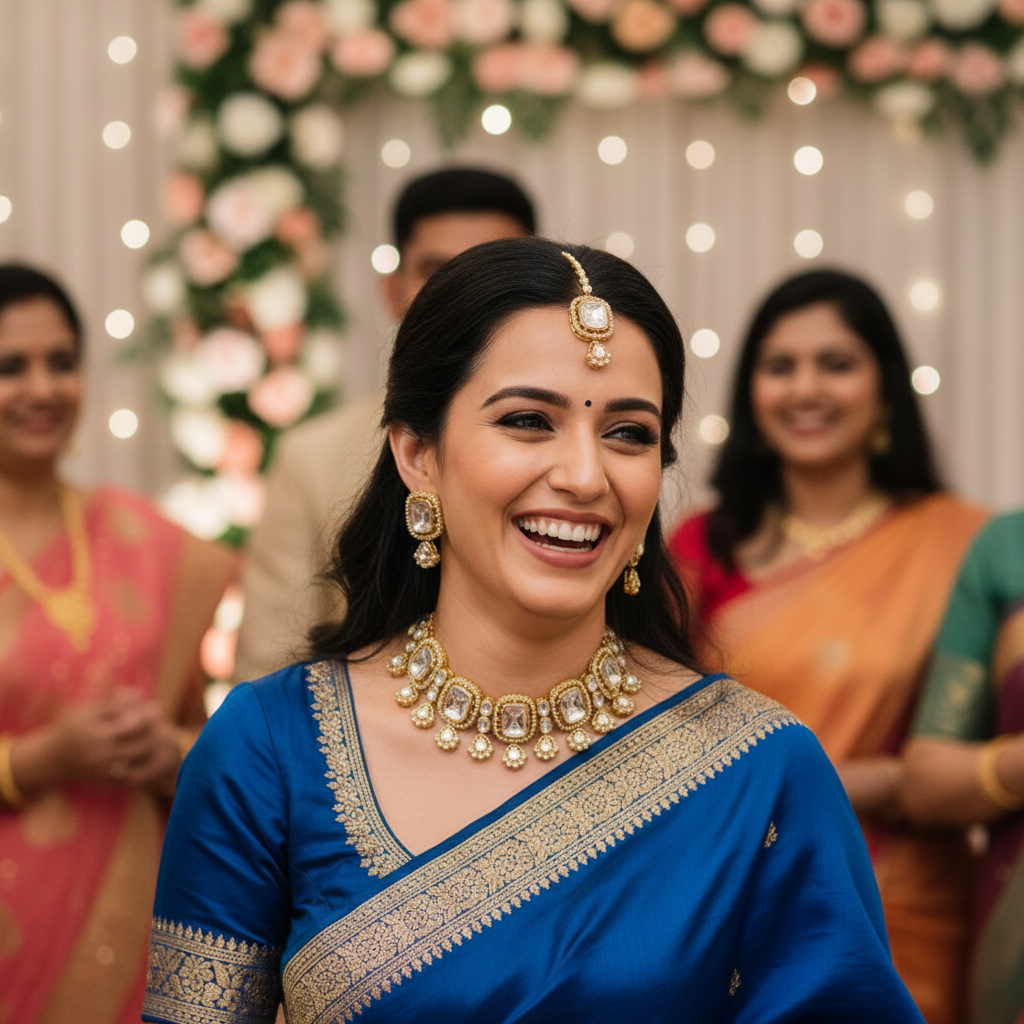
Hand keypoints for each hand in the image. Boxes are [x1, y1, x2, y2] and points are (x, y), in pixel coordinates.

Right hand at [11, 690, 182, 794]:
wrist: (50, 761)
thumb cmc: (71, 729)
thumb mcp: (84, 711)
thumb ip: (111, 702)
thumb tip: (140, 694)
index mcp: (91, 727)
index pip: (125, 715)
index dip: (143, 710)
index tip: (154, 706)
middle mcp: (96, 748)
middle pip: (136, 734)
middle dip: (152, 724)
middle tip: (160, 718)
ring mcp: (101, 766)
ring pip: (139, 753)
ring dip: (153, 741)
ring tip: (160, 733)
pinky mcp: (105, 780)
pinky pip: (134, 770)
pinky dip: (145, 761)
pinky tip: (148, 752)